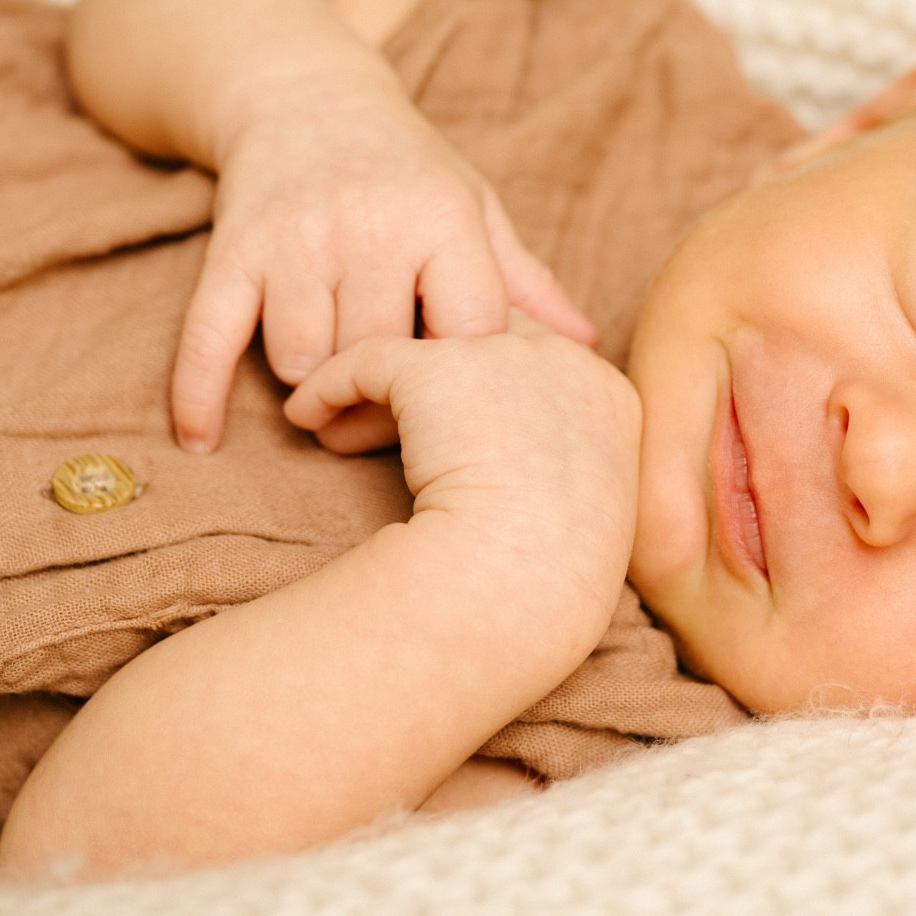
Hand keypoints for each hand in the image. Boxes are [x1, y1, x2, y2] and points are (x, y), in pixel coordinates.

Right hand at [172, 77, 596, 450]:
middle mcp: (369, 226)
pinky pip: (210, 335)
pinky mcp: (234, 248)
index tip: (460, 406)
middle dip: (378, 401)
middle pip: (378, 354)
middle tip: (379, 420)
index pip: (468, 330)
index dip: (466, 382)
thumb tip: (592, 349)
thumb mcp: (474, 209)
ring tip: (323, 393)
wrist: (302, 92)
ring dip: (309, 389)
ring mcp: (296, 238)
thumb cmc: (408, 169)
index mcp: (443, 220)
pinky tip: (203, 440)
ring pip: (301, 359)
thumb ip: (525, 283)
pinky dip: (199, 393)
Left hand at [286, 312, 640, 597]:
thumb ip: (548, 473)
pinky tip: (306, 418)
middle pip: (485, 331)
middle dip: (436, 371)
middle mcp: (566, 361)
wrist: (520, 585)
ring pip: (425, 342)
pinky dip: (330, 387)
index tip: (448, 436)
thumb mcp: (568, 519)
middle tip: (388, 417)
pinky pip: (367, 361)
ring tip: (340, 426)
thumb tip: (495, 467)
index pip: (543, 360)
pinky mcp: (437, 367)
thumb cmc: (543, 583)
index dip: (490, 390)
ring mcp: (504, 355)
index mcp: (609, 399)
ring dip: (380, 385)